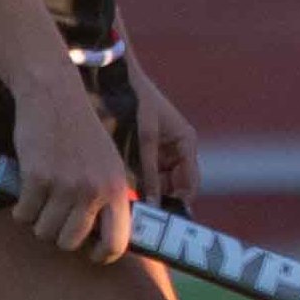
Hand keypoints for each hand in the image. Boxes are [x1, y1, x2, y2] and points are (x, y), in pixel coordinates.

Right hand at [10, 71, 139, 263]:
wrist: (56, 97)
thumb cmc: (83, 134)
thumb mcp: (110, 165)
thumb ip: (110, 198)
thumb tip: (105, 238)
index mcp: (117, 189)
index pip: (118, 242)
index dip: (102, 255)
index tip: (91, 253)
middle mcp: (93, 191)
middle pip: (70, 242)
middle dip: (59, 237)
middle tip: (56, 220)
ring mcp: (64, 185)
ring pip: (44, 231)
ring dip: (38, 222)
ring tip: (42, 201)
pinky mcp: (36, 178)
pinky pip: (23, 215)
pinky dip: (21, 210)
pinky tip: (28, 193)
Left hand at [125, 56, 199, 213]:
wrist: (110, 77)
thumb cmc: (132, 102)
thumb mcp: (142, 139)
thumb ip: (148, 172)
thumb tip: (152, 206)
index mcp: (185, 143)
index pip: (189, 185)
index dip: (178, 205)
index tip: (161, 222)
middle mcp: (176, 150)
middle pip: (173, 188)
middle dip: (158, 202)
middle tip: (140, 219)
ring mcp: (158, 151)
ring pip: (156, 185)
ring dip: (143, 195)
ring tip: (126, 208)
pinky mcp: (141, 151)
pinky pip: (141, 176)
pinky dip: (131, 185)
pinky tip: (117, 194)